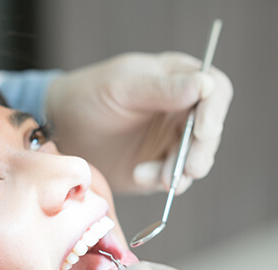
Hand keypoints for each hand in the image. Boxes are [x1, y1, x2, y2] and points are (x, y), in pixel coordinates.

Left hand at [47, 52, 232, 193]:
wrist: (63, 129)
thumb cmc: (90, 96)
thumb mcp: (124, 87)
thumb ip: (164, 88)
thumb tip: (205, 85)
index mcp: (178, 80)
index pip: (214, 91)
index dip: (215, 111)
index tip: (203, 131)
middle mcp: (181, 111)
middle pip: (210, 132)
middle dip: (201, 151)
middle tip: (189, 169)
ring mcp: (170, 141)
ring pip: (195, 159)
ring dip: (181, 171)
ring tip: (158, 178)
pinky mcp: (158, 166)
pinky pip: (172, 178)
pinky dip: (161, 181)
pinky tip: (139, 175)